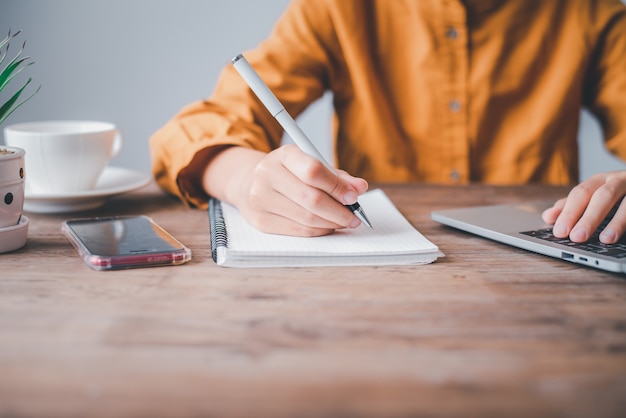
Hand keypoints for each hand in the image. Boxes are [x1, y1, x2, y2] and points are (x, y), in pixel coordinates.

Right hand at [204, 144, 367, 235]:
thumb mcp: (310, 164)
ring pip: (307, 218)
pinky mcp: (260, 220)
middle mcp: (267, 175)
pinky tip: (328, 226)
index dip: (337, 186)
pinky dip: (319, 230)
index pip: (314, 171)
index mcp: (283, 155)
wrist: (250, 182)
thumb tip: (360, 187)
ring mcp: (260, 199)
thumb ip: (336, 175)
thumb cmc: (288, 173)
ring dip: (332, 223)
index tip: (355, 196)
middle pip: (311, 199)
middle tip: (355, 216)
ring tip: (344, 221)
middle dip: (339, 211)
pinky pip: (298, 230)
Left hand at [541, 171, 625, 242]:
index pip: (580, 194)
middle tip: (576, 237)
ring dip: (617, 221)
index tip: (559, 232)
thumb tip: (548, 217)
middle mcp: (619, 180)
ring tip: (605, 239)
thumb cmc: (616, 193)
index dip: (569, 212)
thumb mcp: (593, 196)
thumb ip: (571, 206)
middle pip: (602, 196)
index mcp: (600, 180)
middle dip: (589, 217)